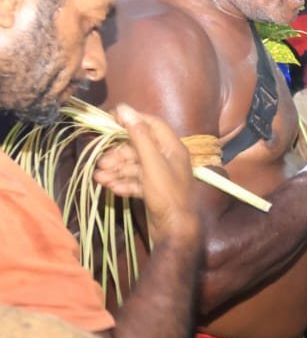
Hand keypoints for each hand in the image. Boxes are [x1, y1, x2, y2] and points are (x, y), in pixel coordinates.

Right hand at [92, 106, 198, 244]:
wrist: (175, 229)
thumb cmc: (167, 193)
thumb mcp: (151, 162)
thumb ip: (138, 136)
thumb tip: (124, 109)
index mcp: (172, 148)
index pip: (151, 124)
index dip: (131, 120)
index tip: (109, 120)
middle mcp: (168, 159)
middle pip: (138, 148)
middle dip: (118, 155)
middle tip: (100, 163)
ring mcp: (161, 175)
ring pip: (134, 166)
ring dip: (116, 170)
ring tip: (99, 178)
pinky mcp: (154, 190)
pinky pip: (135, 181)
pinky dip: (123, 183)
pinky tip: (110, 188)